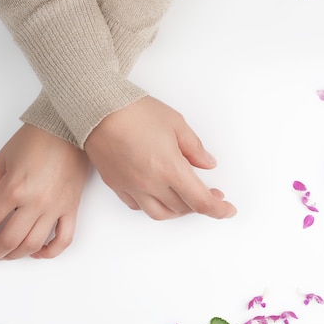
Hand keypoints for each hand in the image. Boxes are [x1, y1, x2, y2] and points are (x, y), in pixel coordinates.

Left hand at [0, 124, 89, 261]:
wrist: (69, 127)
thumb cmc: (36, 138)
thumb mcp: (2, 159)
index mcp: (13, 188)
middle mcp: (34, 203)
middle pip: (8, 240)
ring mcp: (55, 208)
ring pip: (32, 245)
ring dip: (14, 256)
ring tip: (4, 255)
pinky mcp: (71, 208)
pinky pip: (63, 239)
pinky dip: (49, 252)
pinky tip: (36, 253)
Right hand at [84, 96, 235, 219]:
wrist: (96, 109)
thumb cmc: (134, 111)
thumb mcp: (176, 123)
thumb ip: (194, 147)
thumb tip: (206, 163)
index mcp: (170, 169)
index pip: (200, 200)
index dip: (218, 209)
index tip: (227, 210)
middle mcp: (150, 184)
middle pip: (182, 208)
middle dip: (199, 204)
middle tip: (209, 193)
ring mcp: (132, 187)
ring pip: (160, 213)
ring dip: (177, 210)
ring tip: (184, 198)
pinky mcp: (117, 185)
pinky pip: (137, 206)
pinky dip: (152, 204)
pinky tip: (157, 193)